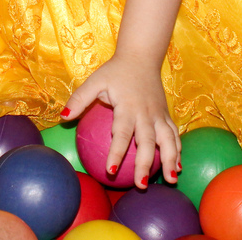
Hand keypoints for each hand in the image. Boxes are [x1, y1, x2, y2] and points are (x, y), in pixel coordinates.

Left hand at [62, 57, 180, 186]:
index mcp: (127, 106)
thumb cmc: (115, 71)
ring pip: (168, 140)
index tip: (110, 170)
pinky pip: (174, 135)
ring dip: (171, 160)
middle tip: (140, 185)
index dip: (116, 152)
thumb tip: (63, 118)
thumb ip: (79, 99)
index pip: (121, 133)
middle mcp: (146, 113)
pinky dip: (178, 150)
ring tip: (171, 180)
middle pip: (147, 142)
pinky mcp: (166, 115)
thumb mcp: (94, 81)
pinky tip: (178, 166)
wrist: (141, 56)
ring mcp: (159, 115)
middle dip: (144, 164)